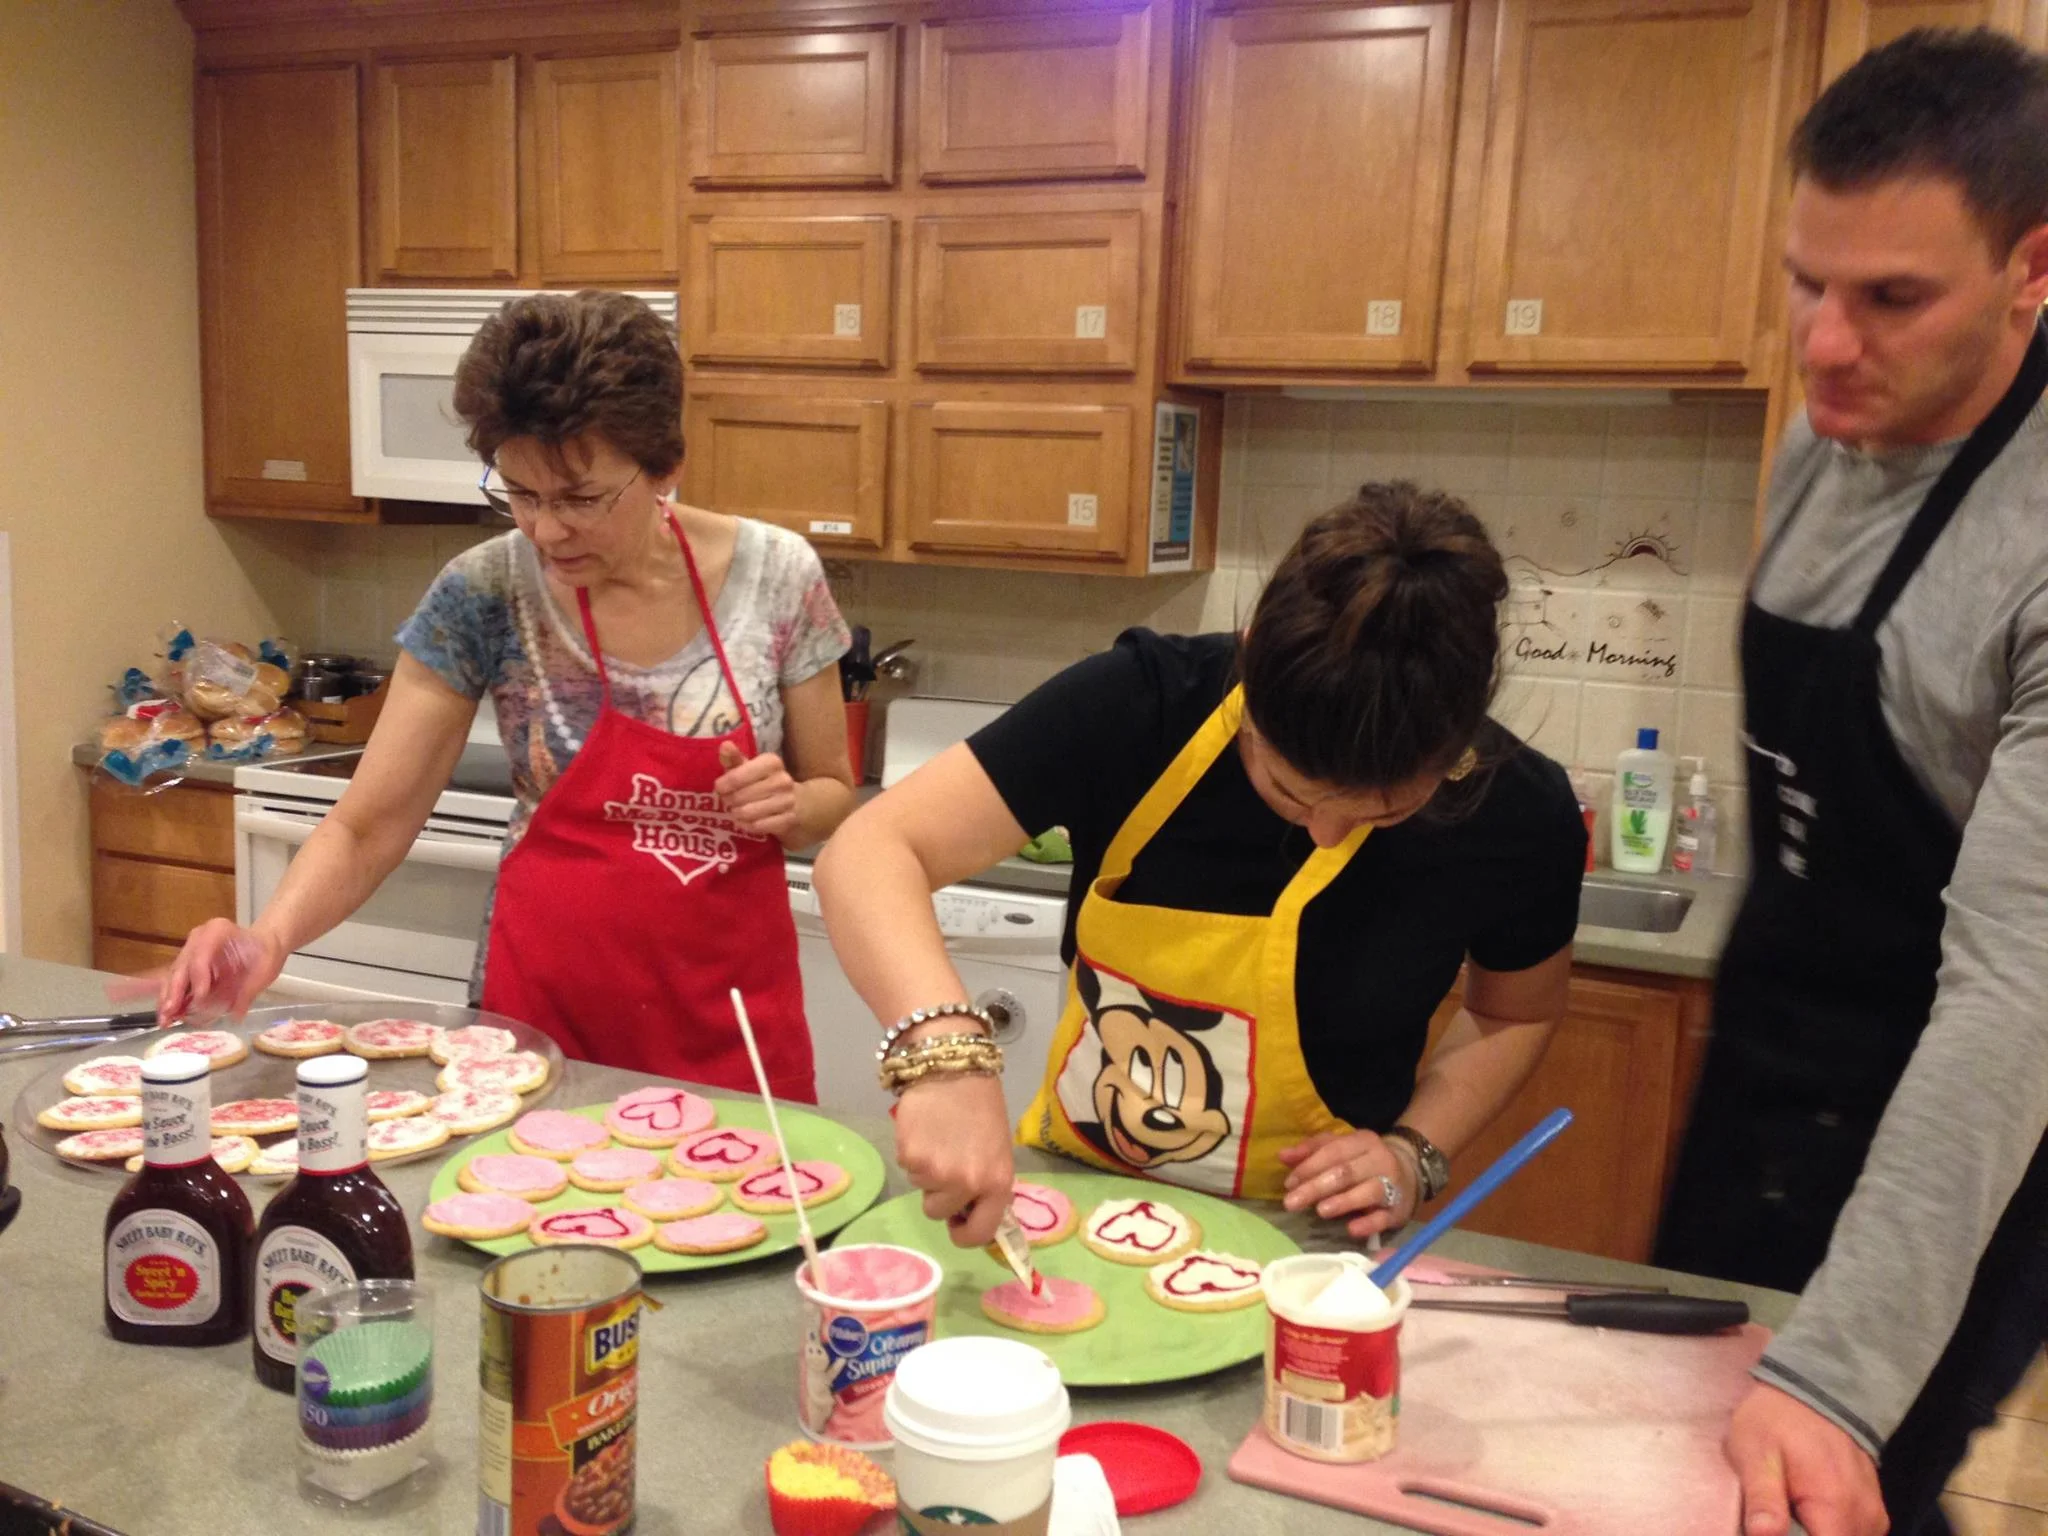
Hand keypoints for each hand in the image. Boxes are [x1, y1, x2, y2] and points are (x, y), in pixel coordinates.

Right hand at [154, 920, 284, 1025]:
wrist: (262, 944)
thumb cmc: (265, 953)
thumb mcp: (265, 968)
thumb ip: (250, 989)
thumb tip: (236, 1015)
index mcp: (217, 931)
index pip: (202, 954)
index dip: (198, 977)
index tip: (200, 998)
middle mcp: (198, 938)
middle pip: (182, 966)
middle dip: (174, 991)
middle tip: (169, 1014)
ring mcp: (190, 951)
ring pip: (174, 976)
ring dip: (168, 999)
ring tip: (165, 1020)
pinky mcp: (188, 965)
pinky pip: (176, 982)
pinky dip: (172, 999)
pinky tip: (168, 1017)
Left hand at [716, 742, 800, 839]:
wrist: (797, 802)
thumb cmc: (764, 782)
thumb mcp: (749, 768)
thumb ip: (734, 758)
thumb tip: (724, 745)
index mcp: (771, 762)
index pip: (738, 775)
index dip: (725, 784)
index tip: (720, 788)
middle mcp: (782, 780)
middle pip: (740, 796)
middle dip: (729, 800)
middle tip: (729, 801)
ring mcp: (787, 801)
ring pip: (747, 812)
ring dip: (737, 814)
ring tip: (737, 811)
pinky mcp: (789, 820)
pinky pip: (757, 826)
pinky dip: (748, 825)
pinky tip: (747, 822)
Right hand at [891, 1072, 1013, 1247]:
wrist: (954, 1067)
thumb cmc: (982, 1107)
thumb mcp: (997, 1150)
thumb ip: (987, 1184)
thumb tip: (970, 1213)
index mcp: (997, 1183)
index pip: (979, 1234)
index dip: (965, 1234)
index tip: (957, 1223)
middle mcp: (967, 1183)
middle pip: (939, 1212)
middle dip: (939, 1194)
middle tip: (945, 1163)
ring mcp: (935, 1172)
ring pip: (921, 1188)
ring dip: (926, 1171)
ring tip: (937, 1138)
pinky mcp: (909, 1156)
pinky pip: (907, 1167)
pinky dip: (912, 1152)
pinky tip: (924, 1129)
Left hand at [1278, 1129, 1418, 1238]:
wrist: (1410, 1171)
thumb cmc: (1364, 1160)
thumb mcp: (1341, 1147)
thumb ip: (1312, 1150)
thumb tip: (1282, 1156)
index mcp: (1363, 1141)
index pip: (1333, 1152)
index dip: (1309, 1167)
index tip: (1289, 1183)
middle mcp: (1380, 1160)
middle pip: (1346, 1173)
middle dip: (1316, 1187)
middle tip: (1291, 1203)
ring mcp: (1393, 1185)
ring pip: (1368, 1192)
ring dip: (1343, 1201)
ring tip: (1320, 1211)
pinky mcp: (1400, 1210)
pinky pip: (1384, 1218)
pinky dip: (1368, 1224)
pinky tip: (1351, 1229)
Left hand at [1726, 1382, 1886, 1535]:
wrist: (1812, 1389)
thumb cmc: (1776, 1420)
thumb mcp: (1754, 1452)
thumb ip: (1762, 1499)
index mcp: (1836, 1507)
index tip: (1775, 1527)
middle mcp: (1865, 1516)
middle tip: (1776, 1514)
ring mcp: (1873, 1515)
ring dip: (1818, 1532)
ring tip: (1789, 1508)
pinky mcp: (1873, 1511)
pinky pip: (1854, 1534)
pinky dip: (1830, 1529)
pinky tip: (1807, 1510)